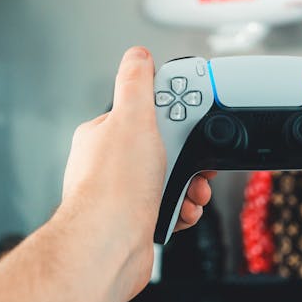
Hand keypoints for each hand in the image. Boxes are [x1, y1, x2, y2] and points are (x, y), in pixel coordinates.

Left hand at [60, 46, 214, 300]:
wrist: (110, 246)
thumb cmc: (112, 188)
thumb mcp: (131, 119)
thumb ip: (136, 83)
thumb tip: (137, 55)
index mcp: (103, 135)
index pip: (146, 112)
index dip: (176, 115)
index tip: (193, 118)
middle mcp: (109, 165)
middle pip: (164, 148)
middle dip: (188, 157)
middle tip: (199, 164)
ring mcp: (122, 194)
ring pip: (170, 180)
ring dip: (189, 186)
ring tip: (191, 192)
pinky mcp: (135, 220)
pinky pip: (169, 207)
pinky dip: (182, 209)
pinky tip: (181, 211)